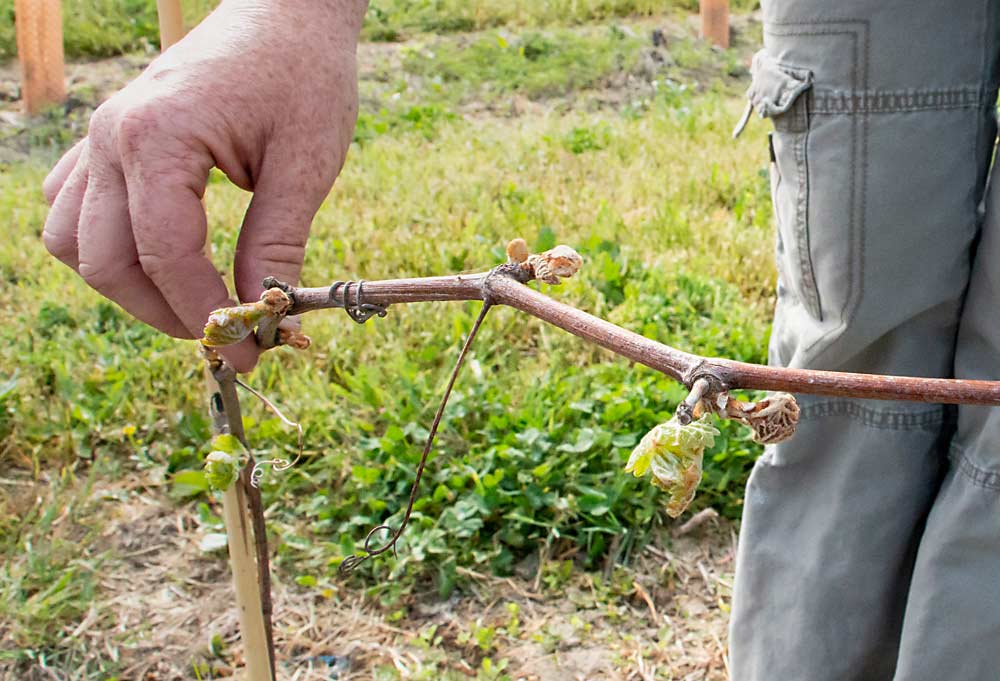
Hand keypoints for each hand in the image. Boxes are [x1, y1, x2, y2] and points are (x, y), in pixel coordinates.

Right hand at [42, 0, 364, 371]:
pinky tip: (160, 257)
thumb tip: (263, 317)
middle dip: (163, 312)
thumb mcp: (306, 164)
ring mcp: (101, 136)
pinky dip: (106, 246)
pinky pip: (74, 207)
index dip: (207, 316)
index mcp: (158, 138)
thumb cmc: (303, 76)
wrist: (286, 13)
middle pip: (104, 260)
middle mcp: (111, 137)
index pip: (167, 256)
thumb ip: (276, 243)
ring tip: (192, 300)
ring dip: (126, 286)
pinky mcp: (109, 139)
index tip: (248, 355)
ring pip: (72, 241)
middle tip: (225, 333)